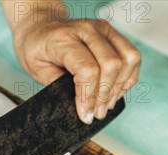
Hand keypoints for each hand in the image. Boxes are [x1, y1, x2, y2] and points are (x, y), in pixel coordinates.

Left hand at [9, 15, 140, 123]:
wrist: (40, 26)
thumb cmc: (36, 48)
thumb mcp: (37, 70)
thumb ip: (58, 85)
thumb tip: (81, 106)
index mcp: (64, 39)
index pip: (87, 70)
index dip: (89, 96)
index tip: (85, 114)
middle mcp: (87, 30)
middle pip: (110, 65)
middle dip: (105, 96)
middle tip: (96, 114)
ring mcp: (102, 29)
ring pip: (128, 58)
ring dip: (119, 87)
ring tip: (106, 105)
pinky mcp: (112, 32)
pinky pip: (132, 55)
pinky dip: (128, 77)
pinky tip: (115, 92)